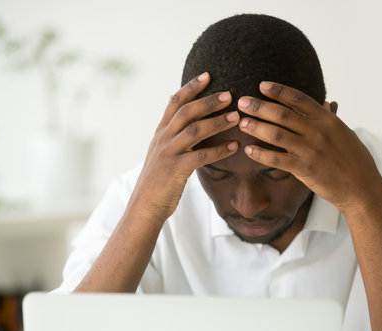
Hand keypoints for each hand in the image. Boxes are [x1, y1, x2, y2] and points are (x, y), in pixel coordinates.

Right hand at [132, 72, 238, 220]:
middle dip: (208, 101)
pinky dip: (219, 150)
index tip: (207, 75)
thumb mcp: (162, 153)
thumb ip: (173, 136)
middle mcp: (163, 139)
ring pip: (194, 131)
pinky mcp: (176, 170)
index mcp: (160, 132)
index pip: (174, 102)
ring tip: (236, 117)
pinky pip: (201, 156)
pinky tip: (234, 147)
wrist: (144, 205)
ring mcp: (168, 153)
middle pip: (186, 112)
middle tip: (229, 95)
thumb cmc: (158, 180)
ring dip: (217, 122)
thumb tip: (188, 122)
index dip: (190, 87)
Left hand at [237, 81, 381, 213]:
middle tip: (242, 102)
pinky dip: (261, 153)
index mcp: (327, 120)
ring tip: (241, 123)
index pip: (298, 99)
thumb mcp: (345, 133)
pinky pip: (277, 158)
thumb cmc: (355, 160)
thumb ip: (331, 118)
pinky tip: (248, 150)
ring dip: (256, 127)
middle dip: (259, 106)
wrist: (362, 189)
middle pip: (282, 113)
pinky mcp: (305, 169)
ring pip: (276, 133)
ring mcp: (311, 150)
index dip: (278, 91)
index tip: (261, 86)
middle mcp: (318, 131)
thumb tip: (326, 103)